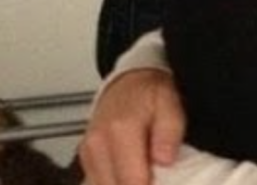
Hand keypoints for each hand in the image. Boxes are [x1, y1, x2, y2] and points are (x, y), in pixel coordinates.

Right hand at [80, 69, 184, 184]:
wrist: (128, 82)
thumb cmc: (150, 93)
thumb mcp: (171, 105)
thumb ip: (169, 133)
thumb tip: (164, 160)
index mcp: (121, 130)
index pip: (132, 182)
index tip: (164, 183)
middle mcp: (98, 144)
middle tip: (158, 178)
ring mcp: (88, 152)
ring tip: (145, 173)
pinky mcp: (85, 158)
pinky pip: (99, 183)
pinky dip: (116, 182)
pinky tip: (131, 172)